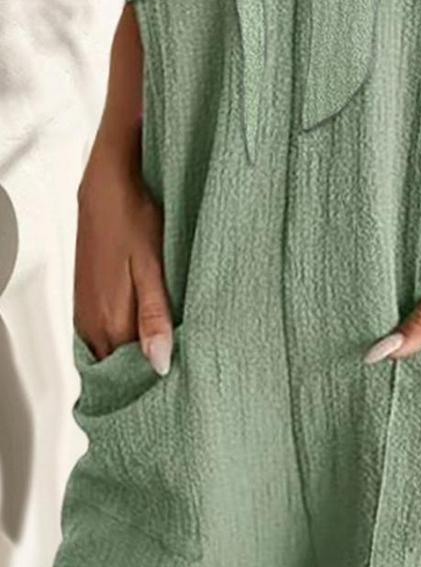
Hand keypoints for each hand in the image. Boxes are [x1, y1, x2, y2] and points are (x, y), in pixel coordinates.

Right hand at [74, 133, 172, 373]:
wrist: (108, 186)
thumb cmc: (134, 220)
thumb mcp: (153, 268)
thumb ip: (155, 318)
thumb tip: (160, 364)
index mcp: (112, 322)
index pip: (135, 373)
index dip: (160, 377)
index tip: (186, 380)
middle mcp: (93, 325)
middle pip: (122, 367)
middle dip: (148, 371)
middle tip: (184, 370)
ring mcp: (87, 314)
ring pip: (113, 352)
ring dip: (137, 356)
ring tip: (170, 352)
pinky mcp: (87, 303)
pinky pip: (106, 336)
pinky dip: (126, 340)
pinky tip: (148, 332)